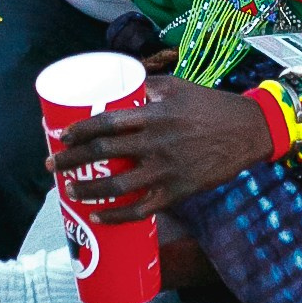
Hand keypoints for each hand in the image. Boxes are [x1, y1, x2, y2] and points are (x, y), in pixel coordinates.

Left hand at [51, 78, 272, 219]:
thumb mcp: (179, 87)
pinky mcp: (178, 191)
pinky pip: (142, 209)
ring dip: (88, 189)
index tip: (62, 136)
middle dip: (73, 160)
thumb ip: (148, 88)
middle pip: (105, 153)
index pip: (108, 121)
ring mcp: (167, 170)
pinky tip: (98, 216)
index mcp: (156, 114)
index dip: (80, 130)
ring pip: (118, 184)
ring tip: (69, 192)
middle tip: (52, 164)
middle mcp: (158, 142)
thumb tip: (118, 85)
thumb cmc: (211, 105)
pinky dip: (117, 215)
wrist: (249, 131)